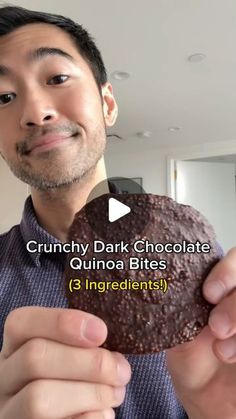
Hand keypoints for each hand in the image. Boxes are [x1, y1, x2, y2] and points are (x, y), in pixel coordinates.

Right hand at [0, 307, 130, 418]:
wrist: (64, 412)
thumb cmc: (73, 381)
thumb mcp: (71, 355)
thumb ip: (82, 345)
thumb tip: (109, 351)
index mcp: (14, 348)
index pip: (22, 323)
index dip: (61, 322)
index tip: (101, 331)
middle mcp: (4, 378)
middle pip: (34, 357)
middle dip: (88, 362)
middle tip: (121, 371)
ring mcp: (10, 411)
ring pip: (39, 399)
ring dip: (91, 394)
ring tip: (115, 393)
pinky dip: (89, 418)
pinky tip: (103, 413)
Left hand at [166, 248, 235, 418]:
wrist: (207, 392)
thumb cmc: (189, 352)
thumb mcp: (177, 323)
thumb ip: (172, 300)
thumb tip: (138, 278)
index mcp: (222, 282)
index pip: (235, 259)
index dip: (226, 271)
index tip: (208, 293)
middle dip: (234, 302)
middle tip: (216, 326)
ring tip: (221, 350)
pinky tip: (228, 354)